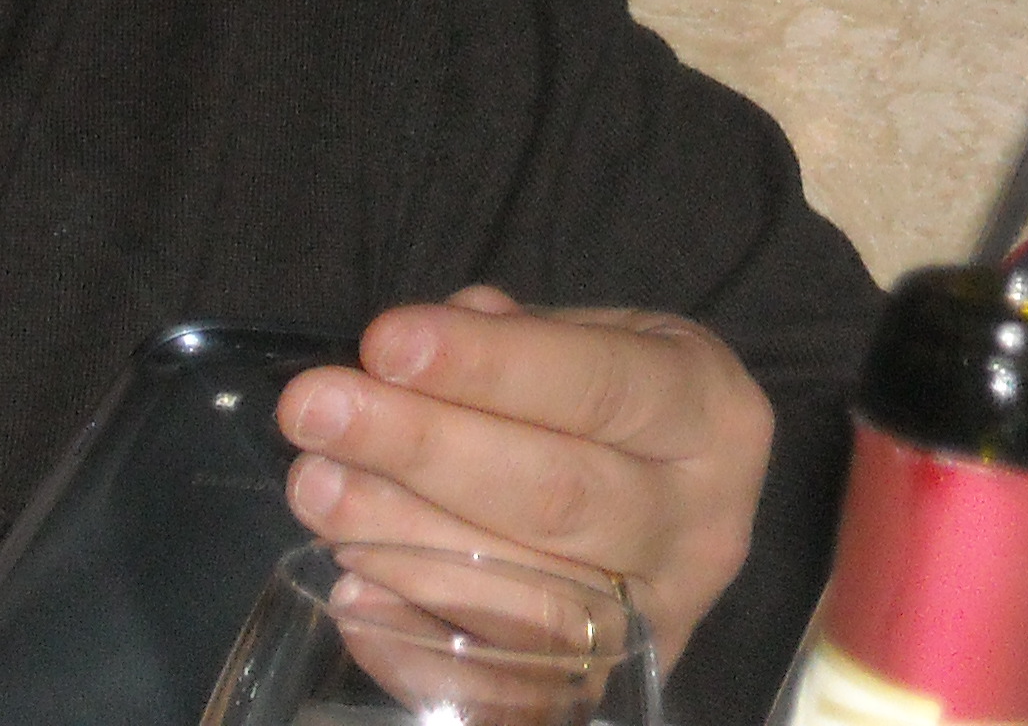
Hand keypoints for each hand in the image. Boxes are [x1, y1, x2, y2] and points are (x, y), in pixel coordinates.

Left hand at [276, 286, 772, 672]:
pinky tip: (351, 590)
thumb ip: (518, 337)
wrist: (678, 506)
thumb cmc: (619, 404)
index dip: (488, 365)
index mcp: (711, 415)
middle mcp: (701, 526)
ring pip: (525, 593)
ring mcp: (660, 622)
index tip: (384, 342)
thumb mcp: (598, 341)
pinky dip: (418, 640)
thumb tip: (424, 344)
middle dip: (422, 447)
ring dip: (402, 538)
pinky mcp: (608, 691)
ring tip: (316, 486)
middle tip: (316, 412)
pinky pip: (504, 685)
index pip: (599, 386)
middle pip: (556, 493)